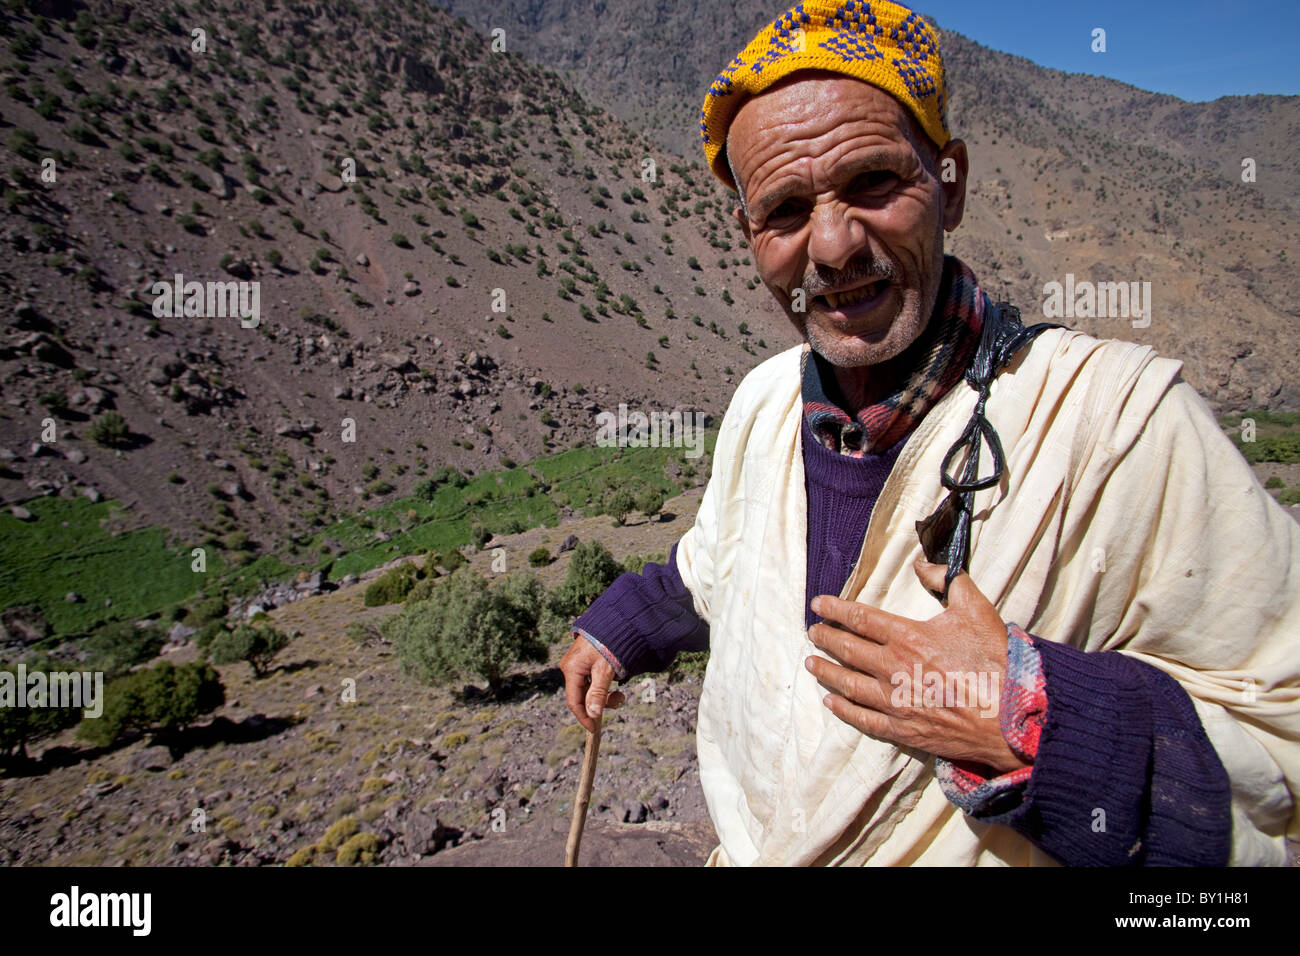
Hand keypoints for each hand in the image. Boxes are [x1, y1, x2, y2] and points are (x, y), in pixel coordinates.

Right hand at [559, 634, 624, 732]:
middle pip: (582, 695)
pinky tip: (614, 679)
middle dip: (601, 702)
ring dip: (604, 694)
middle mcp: (570, 666)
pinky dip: (603, 684)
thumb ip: (598, 693)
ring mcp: (577, 663)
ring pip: (588, 688)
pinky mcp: (585, 660)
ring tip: (621, 691)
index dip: (583, 717)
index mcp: (571, 669)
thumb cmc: (609, 644)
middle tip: (620, 699)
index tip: (594, 728)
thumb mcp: (605, 671)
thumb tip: (592, 714)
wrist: (615, 620)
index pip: (574, 701)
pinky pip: (591, 679)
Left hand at [805, 557, 1028, 774]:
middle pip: (847, 650)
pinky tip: (832, 703)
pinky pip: (864, 720)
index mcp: (907, 637)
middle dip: (825, 638)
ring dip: (827, 672)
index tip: (818, 604)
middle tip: (812, 633)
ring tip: (811, 664)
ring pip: (849, 684)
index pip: (859, 618)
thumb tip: (923, 564)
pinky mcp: (904, 730)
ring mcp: (895, 702)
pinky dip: (844, 710)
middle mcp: (893, 668)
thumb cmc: (995, 662)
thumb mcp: (975, 608)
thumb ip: (948, 580)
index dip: (835, 609)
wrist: (1013, 716)